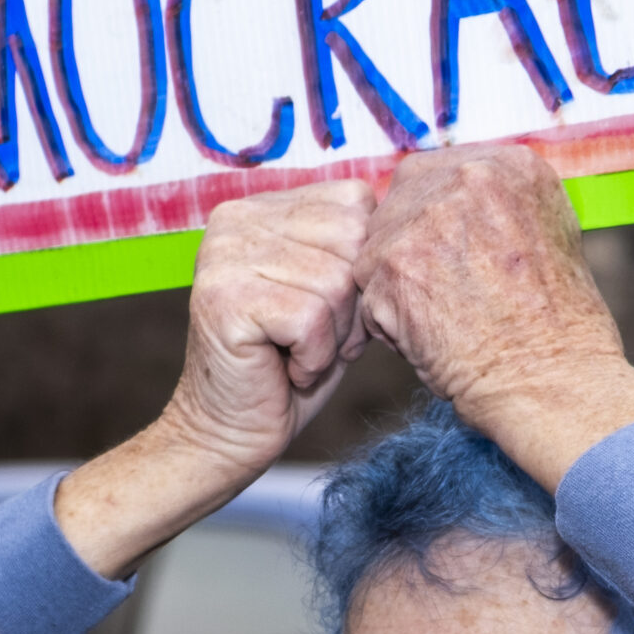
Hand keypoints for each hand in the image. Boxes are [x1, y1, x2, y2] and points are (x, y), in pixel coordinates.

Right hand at [160, 180, 373, 474]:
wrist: (233, 431)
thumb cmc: (290, 366)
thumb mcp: (333, 295)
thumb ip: (355, 250)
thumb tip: (408, 225)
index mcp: (262, 207)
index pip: (355, 202)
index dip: (365, 266)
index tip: (334, 311)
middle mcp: (235, 219)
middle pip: (351, 241)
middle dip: (354, 304)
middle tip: (318, 340)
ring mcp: (225, 256)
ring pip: (336, 282)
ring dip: (334, 336)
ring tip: (300, 354)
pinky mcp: (226, 298)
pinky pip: (312, 318)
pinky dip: (314, 357)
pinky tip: (288, 369)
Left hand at [357, 148, 633, 490]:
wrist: (552, 382)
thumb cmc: (561, 329)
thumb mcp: (550, 238)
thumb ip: (498, 209)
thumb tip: (450, 206)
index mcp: (513, 166)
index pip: (438, 172)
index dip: (433, 218)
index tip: (447, 254)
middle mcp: (468, 178)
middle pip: (400, 200)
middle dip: (408, 246)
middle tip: (439, 292)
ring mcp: (427, 218)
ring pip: (377, 246)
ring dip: (397, 286)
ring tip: (441, 321)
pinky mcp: (393, 265)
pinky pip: (368, 294)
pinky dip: (389, 326)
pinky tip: (429, 342)